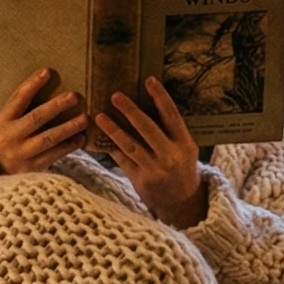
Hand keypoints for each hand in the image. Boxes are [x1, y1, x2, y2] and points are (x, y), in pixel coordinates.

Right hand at [0, 68, 88, 174]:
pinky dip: (68, 147)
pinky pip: (53, 155)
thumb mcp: (6, 122)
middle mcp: (10, 136)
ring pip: (48, 139)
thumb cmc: (7, 139)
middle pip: (36, 118)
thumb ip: (21, 109)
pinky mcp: (31, 168)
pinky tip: (80, 139)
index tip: (47, 71)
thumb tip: (47, 83)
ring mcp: (21, 153)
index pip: (18, 98)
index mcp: (3, 120)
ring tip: (85, 118)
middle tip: (74, 96)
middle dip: (56, 106)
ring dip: (68, 127)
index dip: (32, 84)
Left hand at [95, 77, 209, 227]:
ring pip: (130, 145)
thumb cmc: (182, 169)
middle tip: (115, 95)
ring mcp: (154, 169)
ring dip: (113, 130)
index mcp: (185, 144)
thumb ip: (171, 131)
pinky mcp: (140, 180)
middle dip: (131, 111)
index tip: (149, 80)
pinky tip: (97, 136)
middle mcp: (170, 155)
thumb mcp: (186, 149)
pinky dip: (110, 147)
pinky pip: (122, 160)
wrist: (182, 203)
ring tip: (98, 116)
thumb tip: (148, 102)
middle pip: (148, 129)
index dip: (160, 97)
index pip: (172, 116)